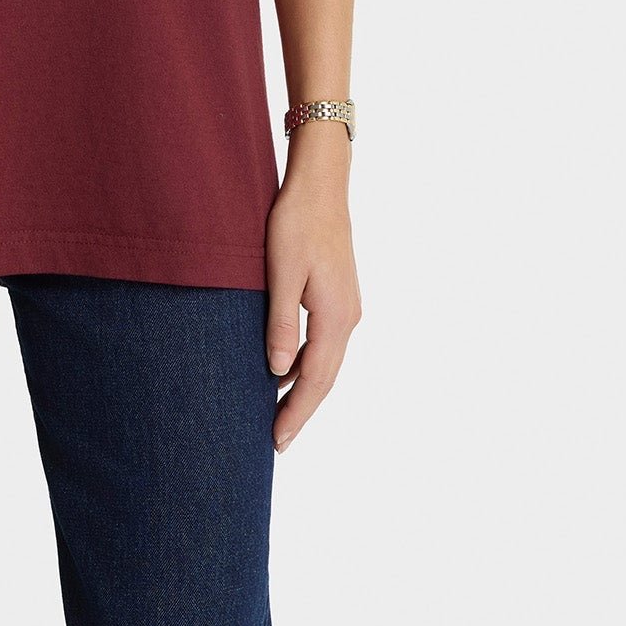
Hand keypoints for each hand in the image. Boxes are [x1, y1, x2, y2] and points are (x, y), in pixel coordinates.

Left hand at [264, 125, 361, 450]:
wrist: (320, 184)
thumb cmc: (296, 222)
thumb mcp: (281, 273)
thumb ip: (280, 323)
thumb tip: (277, 373)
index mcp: (335, 317)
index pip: (316, 379)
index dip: (297, 412)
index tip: (278, 441)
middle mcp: (348, 318)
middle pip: (325, 377)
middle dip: (301, 409)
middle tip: (277, 440)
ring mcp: (346, 307)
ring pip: (326, 361)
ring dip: (304, 388)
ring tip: (279, 413)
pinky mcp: (339, 296)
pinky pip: (324, 342)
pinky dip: (307, 363)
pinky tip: (285, 369)